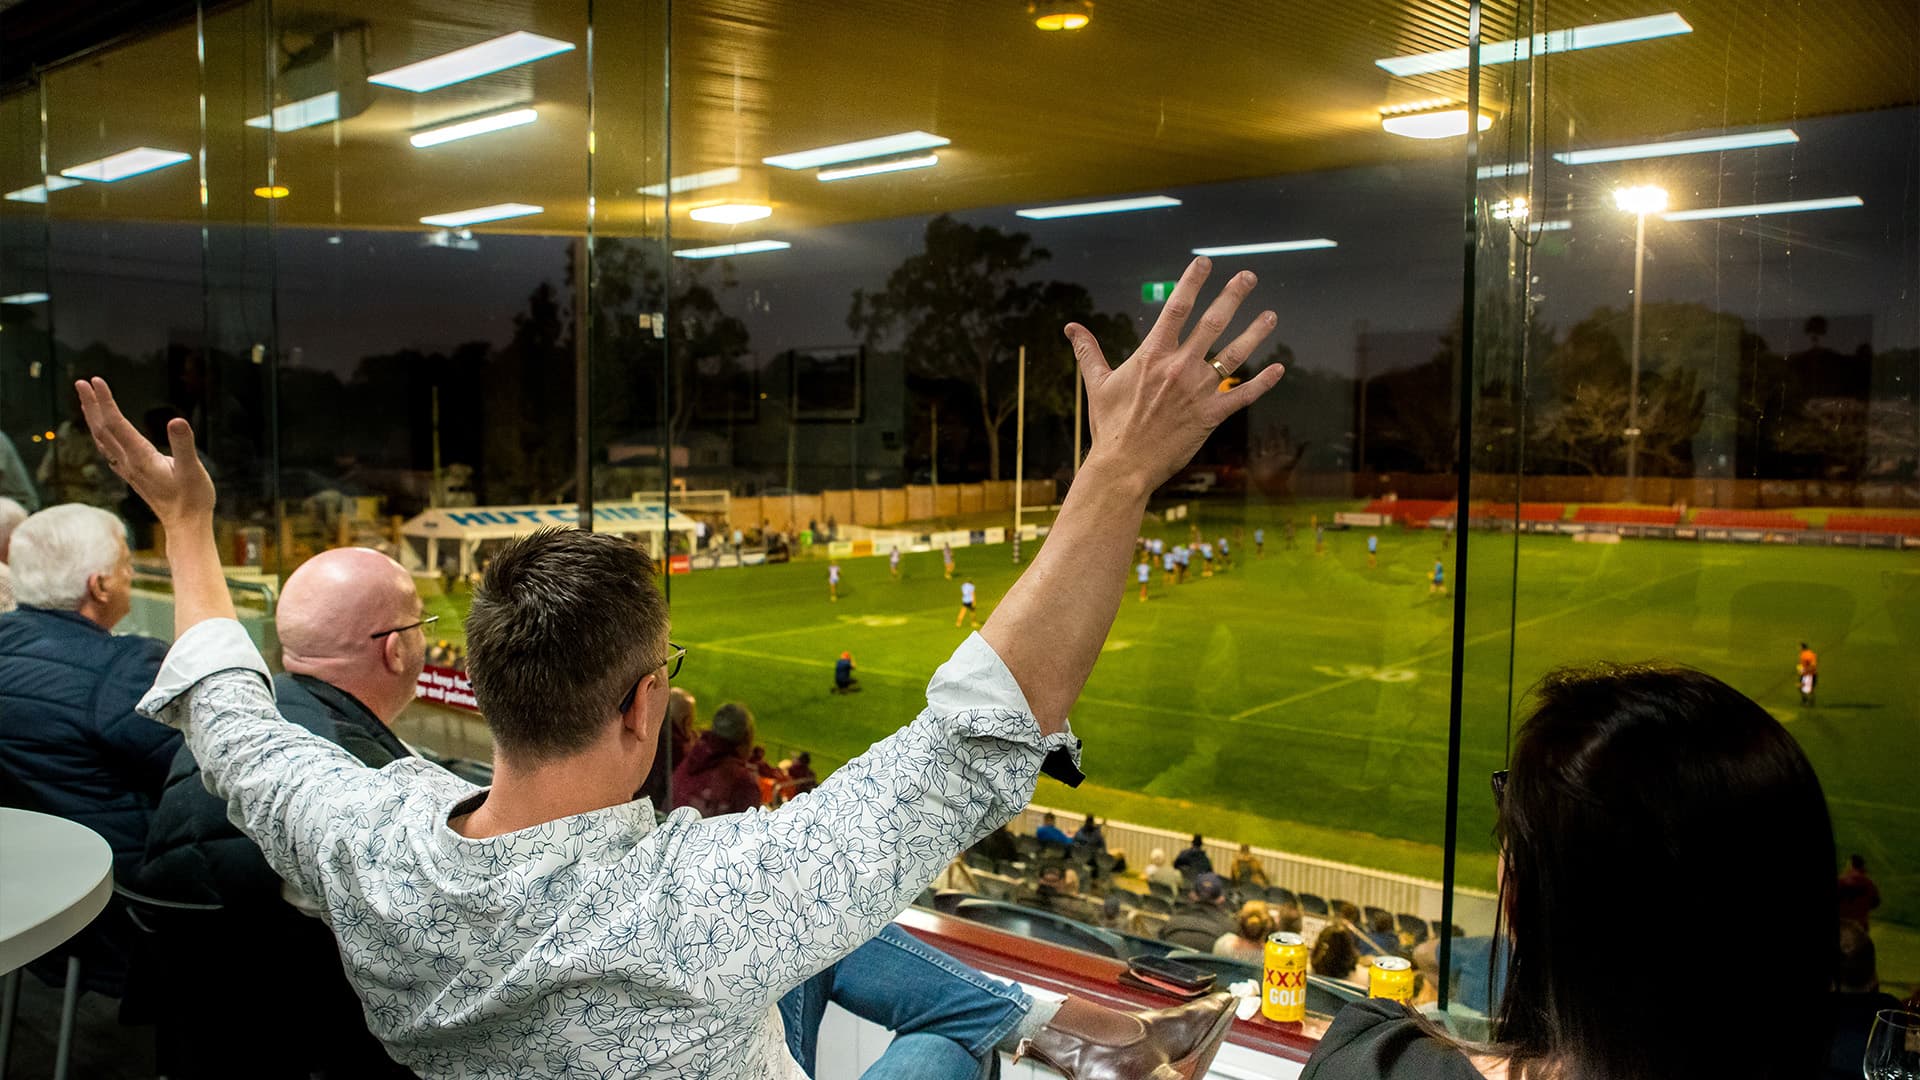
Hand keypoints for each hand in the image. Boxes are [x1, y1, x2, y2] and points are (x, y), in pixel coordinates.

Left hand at [73, 377, 215, 526]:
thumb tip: (177, 421)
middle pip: (102, 429)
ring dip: (93, 418)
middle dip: (92, 404)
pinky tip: (102, 432)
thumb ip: (183, 445)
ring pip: (102, 440)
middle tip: (81, 382)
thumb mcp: (192, 470)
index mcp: (140, 457)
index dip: (105, 401)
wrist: (186, 525)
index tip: (96, 381)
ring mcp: (129, 470)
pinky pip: (109, 450)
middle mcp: (129, 463)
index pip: (116, 424)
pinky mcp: (133, 475)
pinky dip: (101, 434)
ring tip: (87, 401)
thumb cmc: (193, 499)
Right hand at [1066, 256, 1283, 489]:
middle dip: (1233, 296)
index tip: (1205, 263)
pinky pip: (1242, 395)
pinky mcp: (1211, 416)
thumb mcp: (1097, 384)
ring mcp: (1198, 391)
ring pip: (1234, 354)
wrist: (1123, 466)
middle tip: (1248, 276)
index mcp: (1153, 355)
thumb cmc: (1109, 426)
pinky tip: (1278, 368)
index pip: (1177, 308)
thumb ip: (1089, 351)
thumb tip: (1071, 328)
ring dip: (1255, 332)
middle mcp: (1179, 367)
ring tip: (1271, 315)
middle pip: (1213, 323)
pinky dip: (1262, 382)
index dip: (1193, 282)